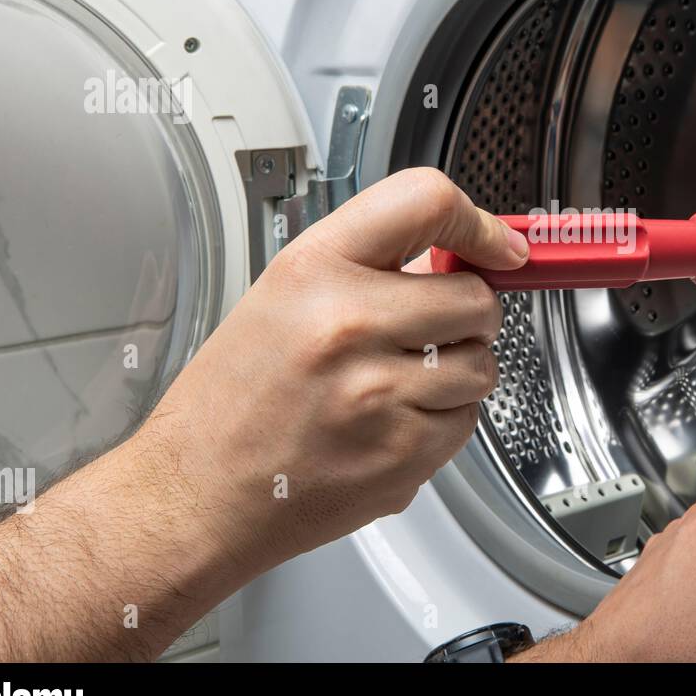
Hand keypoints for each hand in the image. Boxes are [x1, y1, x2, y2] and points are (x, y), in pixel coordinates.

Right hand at [144, 167, 528, 572]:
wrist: (197, 493)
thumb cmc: (235, 398)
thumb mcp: (283, 296)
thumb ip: (369, 266)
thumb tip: (457, 257)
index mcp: (315, 269)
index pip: (427, 203)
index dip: (477, 224)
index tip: (498, 246)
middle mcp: (349, 323)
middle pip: (477, 298)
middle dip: (469, 316)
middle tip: (430, 331)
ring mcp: (379, 392)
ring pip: (482, 365)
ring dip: (458, 373)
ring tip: (397, 384)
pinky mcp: (402, 453)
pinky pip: (467, 422)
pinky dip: (443, 423)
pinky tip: (390, 424)